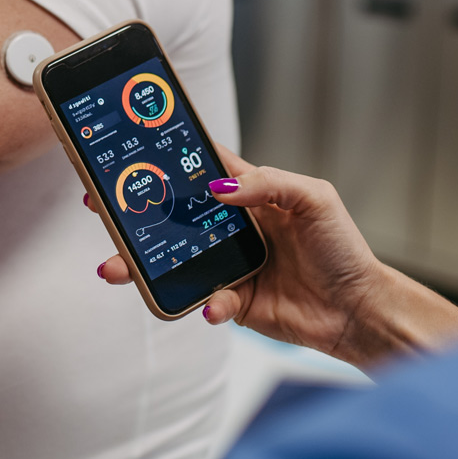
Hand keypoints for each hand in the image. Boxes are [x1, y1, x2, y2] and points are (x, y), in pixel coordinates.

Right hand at [98, 152, 436, 369]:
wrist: (357, 309)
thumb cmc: (342, 248)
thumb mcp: (314, 198)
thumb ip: (268, 184)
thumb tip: (219, 188)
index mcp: (249, 193)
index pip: (200, 167)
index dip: (165, 158)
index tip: (129, 149)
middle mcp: (231, 226)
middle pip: (172, 214)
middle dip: (134, 211)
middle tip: (101, 205)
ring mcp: (227, 263)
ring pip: (172, 259)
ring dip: (141, 262)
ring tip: (116, 266)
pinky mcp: (231, 300)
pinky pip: (203, 299)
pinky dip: (205, 302)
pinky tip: (214, 304)